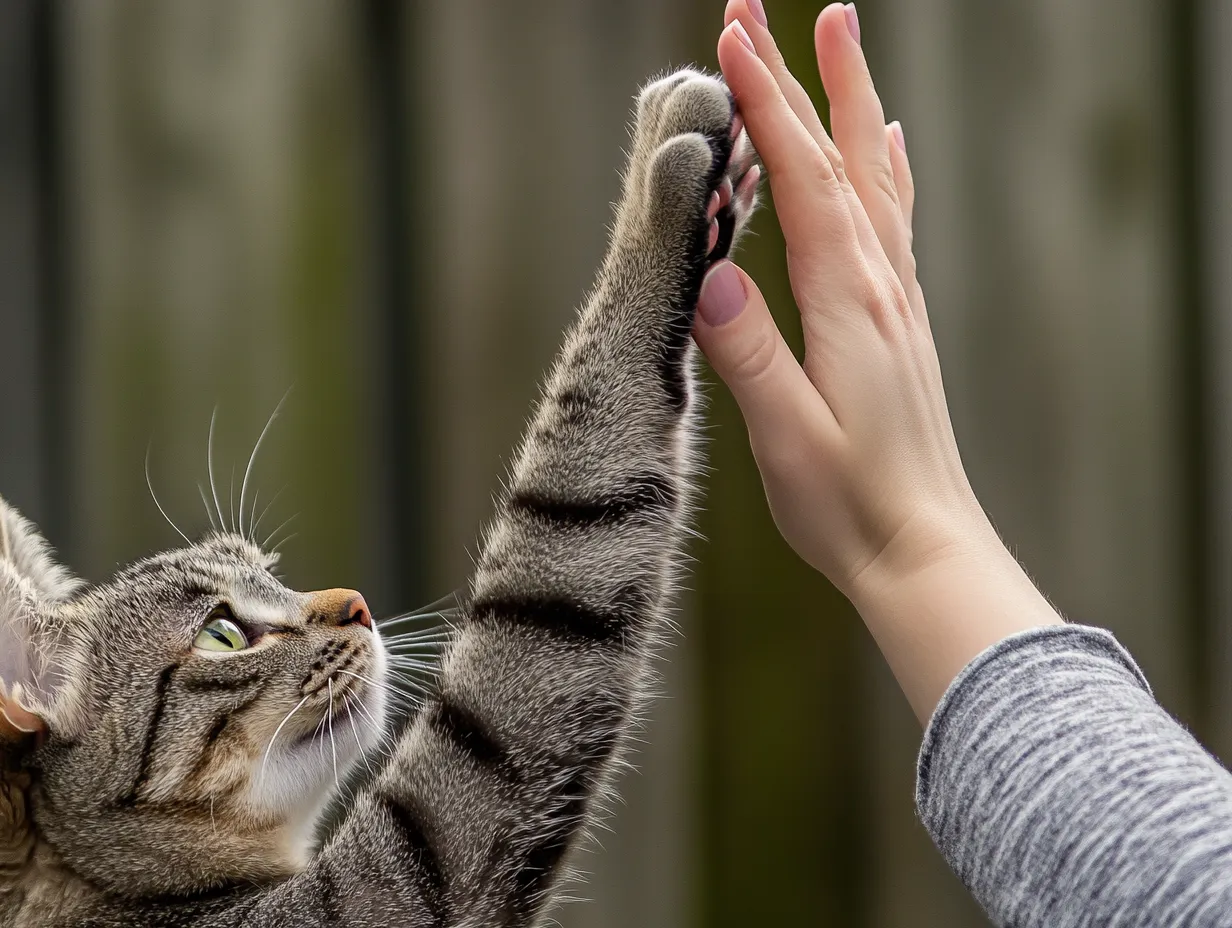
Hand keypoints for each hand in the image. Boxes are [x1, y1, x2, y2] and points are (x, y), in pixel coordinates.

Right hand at [695, 2, 1061, 721]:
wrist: (922, 548)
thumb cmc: (850, 504)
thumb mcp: (787, 436)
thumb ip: (751, 355)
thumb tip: (710, 277)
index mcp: (849, 305)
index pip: (803, 183)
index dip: (766, 110)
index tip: (731, 41)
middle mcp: (881, 287)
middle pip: (839, 158)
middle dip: (798, 77)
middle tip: (762, 6)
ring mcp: (895, 300)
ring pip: (870, 176)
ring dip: (847, 100)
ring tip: (836, 33)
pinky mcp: (896, 322)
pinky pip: (892, 219)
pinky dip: (883, 165)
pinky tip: (886, 143)